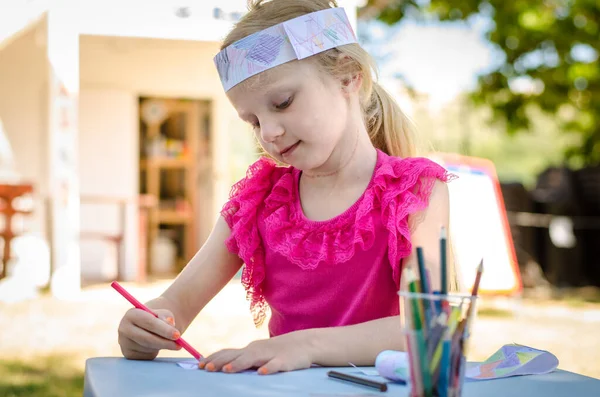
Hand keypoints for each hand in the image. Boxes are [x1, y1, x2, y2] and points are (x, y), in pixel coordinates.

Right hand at [118, 308, 182, 359]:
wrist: (149, 326)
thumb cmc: (158, 318)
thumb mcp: (164, 313)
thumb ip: (166, 316)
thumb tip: (169, 323)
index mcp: (131, 314)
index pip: (148, 322)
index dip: (164, 329)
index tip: (177, 335)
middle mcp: (124, 329)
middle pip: (146, 338)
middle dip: (164, 342)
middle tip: (179, 345)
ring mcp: (124, 343)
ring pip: (148, 348)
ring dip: (162, 346)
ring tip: (169, 341)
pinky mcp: (128, 354)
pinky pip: (146, 356)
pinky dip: (155, 351)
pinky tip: (156, 345)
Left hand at [199, 331, 313, 374]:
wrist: (305, 343)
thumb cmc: (279, 351)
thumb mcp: (259, 354)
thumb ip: (244, 359)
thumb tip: (223, 366)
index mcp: (250, 349)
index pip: (228, 352)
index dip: (213, 358)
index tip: (199, 365)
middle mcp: (257, 350)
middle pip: (235, 355)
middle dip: (219, 362)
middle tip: (205, 369)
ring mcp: (270, 354)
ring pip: (252, 359)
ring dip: (238, 364)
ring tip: (226, 370)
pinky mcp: (284, 361)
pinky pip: (275, 365)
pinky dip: (268, 369)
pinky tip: (261, 373)